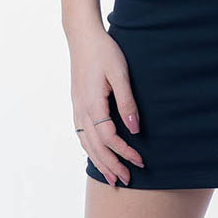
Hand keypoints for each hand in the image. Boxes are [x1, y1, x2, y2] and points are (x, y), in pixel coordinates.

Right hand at [69, 29, 144, 186]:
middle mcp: (81, 110)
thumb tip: (134, 128)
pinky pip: (81, 134)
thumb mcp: (120, 73)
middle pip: (95, 147)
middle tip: (126, 180)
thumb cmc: (104, 51)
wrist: (82, 36)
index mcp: (92, 104)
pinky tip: (95, 153)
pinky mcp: (77, 103)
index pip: (109, 138)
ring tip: (111, 176)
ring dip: (99, 161)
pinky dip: (89, 149)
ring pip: (86, 143)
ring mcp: (77, 108)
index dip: (124, 152)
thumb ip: (127, 101)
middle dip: (111, 165)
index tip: (140, 161)